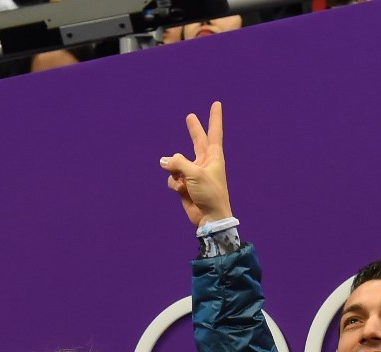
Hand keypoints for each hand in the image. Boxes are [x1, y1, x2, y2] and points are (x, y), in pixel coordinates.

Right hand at [160, 101, 230, 227]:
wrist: (209, 218)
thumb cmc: (210, 193)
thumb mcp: (195, 173)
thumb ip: (178, 163)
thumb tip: (164, 161)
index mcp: (213, 156)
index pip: (214, 132)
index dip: (214, 118)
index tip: (216, 104)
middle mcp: (204, 162)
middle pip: (197, 141)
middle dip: (193, 130)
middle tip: (190, 117)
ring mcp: (193, 173)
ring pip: (176, 163)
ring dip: (175, 171)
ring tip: (184, 183)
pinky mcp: (185, 185)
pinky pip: (172, 178)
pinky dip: (174, 184)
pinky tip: (182, 191)